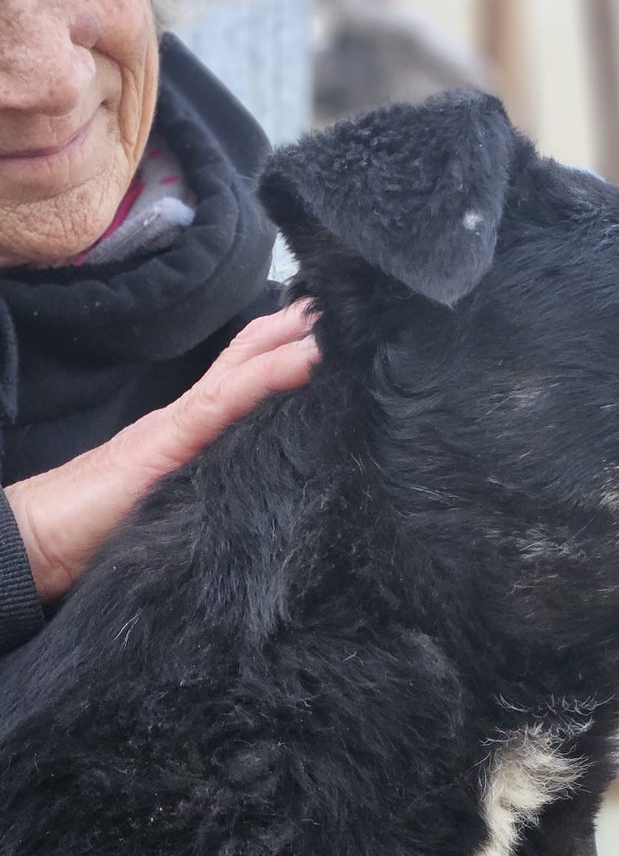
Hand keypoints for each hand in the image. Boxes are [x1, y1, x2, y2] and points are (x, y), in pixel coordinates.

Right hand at [4, 301, 319, 602]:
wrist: (32, 547)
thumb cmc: (93, 537)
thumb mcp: (167, 511)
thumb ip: (204, 495)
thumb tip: (255, 502)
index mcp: (188, 437)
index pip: (243, 384)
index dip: (285, 356)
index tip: (335, 341)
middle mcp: (184, 423)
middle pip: (247, 364)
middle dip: (296, 335)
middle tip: (349, 308)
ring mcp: (173, 430)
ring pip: (241, 374)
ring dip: (290, 344)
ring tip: (336, 321)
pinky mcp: (161, 448)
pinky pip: (219, 406)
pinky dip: (262, 379)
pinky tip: (301, 361)